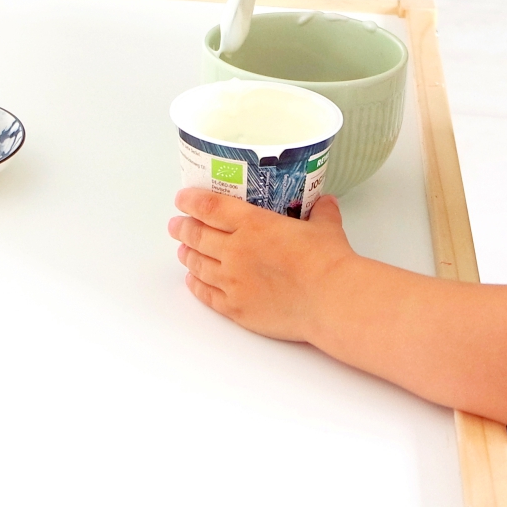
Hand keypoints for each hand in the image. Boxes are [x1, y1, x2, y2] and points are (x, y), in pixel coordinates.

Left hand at [168, 189, 357, 342]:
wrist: (329, 300)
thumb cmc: (328, 262)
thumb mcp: (326, 227)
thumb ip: (321, 213)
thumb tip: (326, 203)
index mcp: (253, 224)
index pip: (210, 207)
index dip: (191, 201)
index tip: (182, 199)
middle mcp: (236, 250)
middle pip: (197, 235)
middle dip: (183, 228)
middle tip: (177, 225)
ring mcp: (232, 280)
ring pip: (198, 264)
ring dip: (187, 255)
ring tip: (183, 251)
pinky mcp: (236, 307)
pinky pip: (206, 294)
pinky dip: (196, 285)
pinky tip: (192, 280)